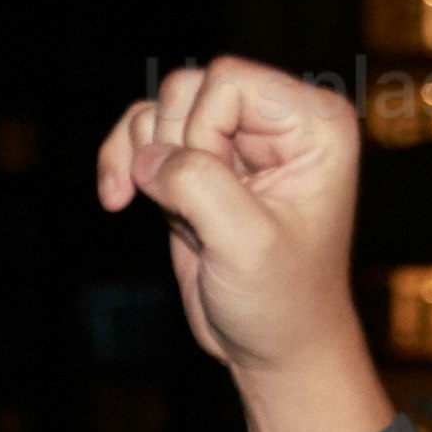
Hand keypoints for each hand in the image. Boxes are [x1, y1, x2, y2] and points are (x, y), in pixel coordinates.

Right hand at [91, 57, 397, 431]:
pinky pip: (141, 128)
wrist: (273, 350)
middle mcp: (279, 121)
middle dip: (175, 150)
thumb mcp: (247, 245)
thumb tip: (145, 155)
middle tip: (203, 214)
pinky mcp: (199, 163)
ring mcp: (235, 139)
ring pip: (160, 106)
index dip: (205, 137)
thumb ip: (199, 186)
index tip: (224, 200)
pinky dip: (121, 158)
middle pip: (189, 88)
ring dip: (146, 158)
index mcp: (315, 123)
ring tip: (174, 216)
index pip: (229, 80)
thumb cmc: (282, 302)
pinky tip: (116, 198)